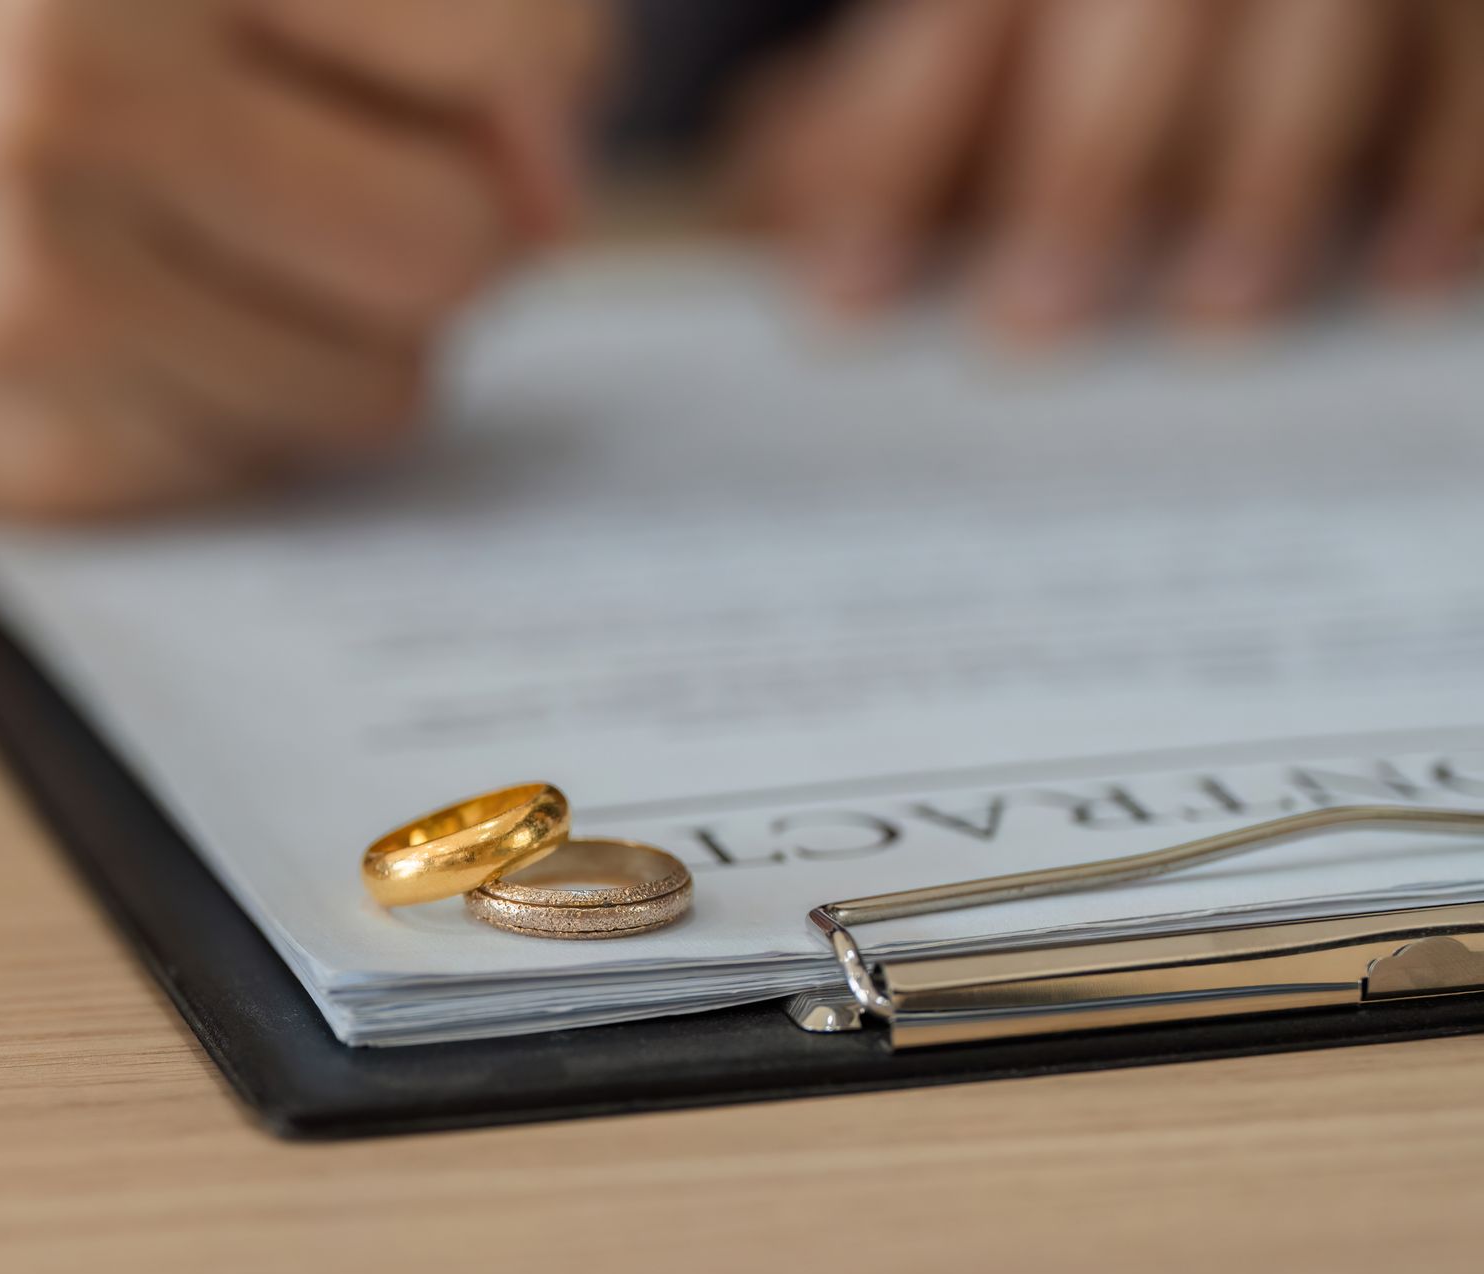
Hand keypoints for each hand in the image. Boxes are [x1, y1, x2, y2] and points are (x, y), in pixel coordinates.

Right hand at [0, 0, 599, 519]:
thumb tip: (550, 188)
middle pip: (459, 243)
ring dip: (360, 330)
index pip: (506, 38)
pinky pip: (281, 462)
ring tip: (232, 256)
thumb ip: (399, 18)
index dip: (540, 89)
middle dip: (452, 228)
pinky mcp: (48, 461)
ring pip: (394, 383)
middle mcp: (76, 102)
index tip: (498, 104)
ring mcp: (49, 304)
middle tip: (351, 187)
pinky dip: (258, 404)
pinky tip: (151, 334)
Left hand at [742, 0, 1483, 337]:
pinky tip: (1407, 286)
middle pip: (1138, 12)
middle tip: (1031, 329)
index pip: (955, 27)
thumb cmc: (1067, 28)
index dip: (892, 158)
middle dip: (1080, 168)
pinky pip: (1469, 73)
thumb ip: (880, 108)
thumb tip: (772, 205)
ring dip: (1267, 173)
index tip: (845, 304)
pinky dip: (1448, 172)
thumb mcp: (972, 34)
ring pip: (1316, 31)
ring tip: (1216, 315)